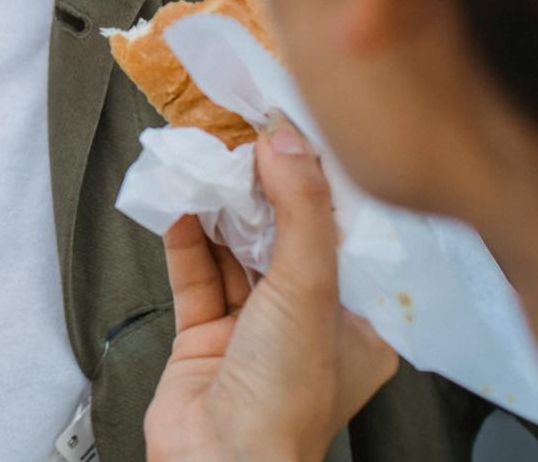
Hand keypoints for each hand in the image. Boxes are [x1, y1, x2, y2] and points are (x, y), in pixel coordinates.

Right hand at [143, 111, 399, 461]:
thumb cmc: (285, 404)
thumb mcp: (308, 291)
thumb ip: (300, 213)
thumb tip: (287, 143)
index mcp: (358, 322)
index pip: (343, 235)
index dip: (319, 182)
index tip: (295, 133)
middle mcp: (308, 325)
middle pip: (283, 237)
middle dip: (259, 189)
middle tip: (238, 137)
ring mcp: (254, 331)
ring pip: (236, 251)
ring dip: (218, 208)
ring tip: (202, 159)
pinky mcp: (206, 337)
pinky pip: (197, 274)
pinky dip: (186, 237)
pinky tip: (178, 202)